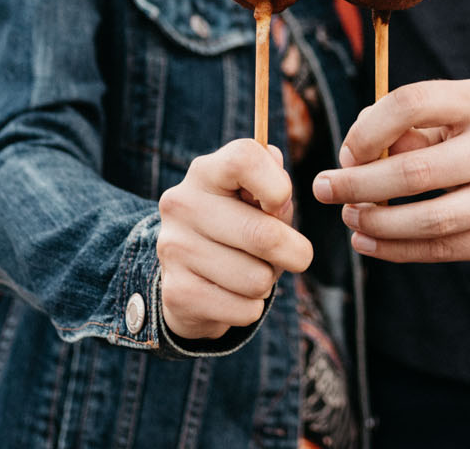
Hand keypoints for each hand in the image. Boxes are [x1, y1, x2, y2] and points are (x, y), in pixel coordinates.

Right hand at [157, 138, 311, 342]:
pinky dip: (251, 307)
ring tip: (250, 271)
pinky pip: (245, 310)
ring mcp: (175, 249)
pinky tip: (233, 294)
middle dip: (294, 252)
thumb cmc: (238, 225)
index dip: (277, 185)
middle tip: (294, 254)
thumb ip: (274, 182)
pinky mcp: (178, 293)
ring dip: (267, 281)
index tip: (280, 204)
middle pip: (264, 235)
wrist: (188, 273)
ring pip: (257, 279)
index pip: (244, 160)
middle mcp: (181, 205)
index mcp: (205, 172)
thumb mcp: (255, 197)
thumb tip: (279, 184)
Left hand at [312, 79, 469, 263]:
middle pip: (415, 172)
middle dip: (358, 185)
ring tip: (349, 217)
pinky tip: (368, 242)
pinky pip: (444, 251)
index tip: (346, 150)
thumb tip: (355, 161)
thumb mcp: (448, 109)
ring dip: (376, 224)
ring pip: (430, 222)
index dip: (367, 129)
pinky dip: (397, 250)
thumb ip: (402, 126)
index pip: (411, 104)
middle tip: (323, 188)